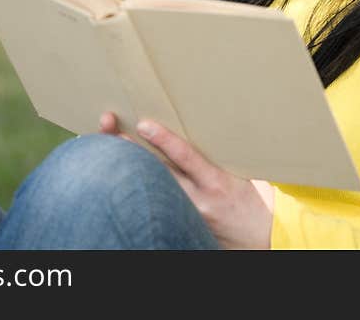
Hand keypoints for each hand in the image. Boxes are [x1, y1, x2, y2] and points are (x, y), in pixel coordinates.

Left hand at [98, 111, 273, 248]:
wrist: (258, 235)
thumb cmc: (245, 196)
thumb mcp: (235, 171)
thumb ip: (209, 153)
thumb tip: (177, 127)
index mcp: (215, 180)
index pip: (186, 157)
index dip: (164, 140)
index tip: (143, 124)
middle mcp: (197, 198)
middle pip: (157, 170)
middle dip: (131, 148)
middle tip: (108, 123)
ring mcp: (185, 212)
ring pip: (148, 187)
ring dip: (125, 166)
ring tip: (101, 144)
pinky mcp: (179, 222)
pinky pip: (151, 202)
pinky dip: (132, 188)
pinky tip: (115, 176)